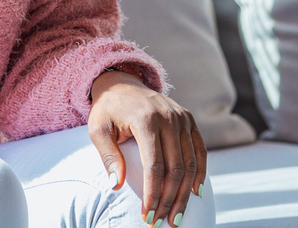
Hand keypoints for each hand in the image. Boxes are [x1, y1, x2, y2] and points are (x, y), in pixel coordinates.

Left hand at [87, 70, 206, 226]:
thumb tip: (115, 186)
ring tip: (177, 215)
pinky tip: (195, 192)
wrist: (121, 83)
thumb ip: (108, 156)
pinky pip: (199, 149)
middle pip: (175, 168)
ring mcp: (182, 117)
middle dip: (170, 199)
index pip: (154, 166)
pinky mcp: (189, 119)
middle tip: (163, 222)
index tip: (148, 215)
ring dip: (185, 193)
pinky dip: (200, 172)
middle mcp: (168, 117)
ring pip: (190, 162)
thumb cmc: (107, 110)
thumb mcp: (98, 129)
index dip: (152, 194)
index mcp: (145, 119)